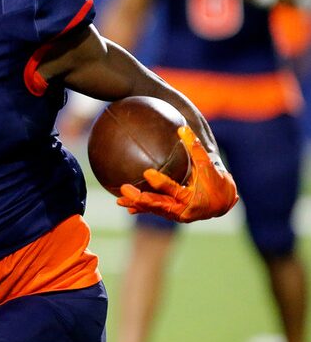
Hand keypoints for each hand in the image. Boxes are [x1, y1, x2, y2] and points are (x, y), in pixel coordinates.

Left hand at [116, 126, 238, 222]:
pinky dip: (142, 209)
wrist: (222, 203)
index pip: (174, 190)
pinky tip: (127, 206)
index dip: (161, 182)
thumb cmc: (215, 181)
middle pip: (160, 204)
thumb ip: (195, 148)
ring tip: (119, 200)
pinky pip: (154, 211)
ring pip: (154, 209)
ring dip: (137, 204)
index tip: (147, 173)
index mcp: (193, 198)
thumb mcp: (207, 165)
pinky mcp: (171, 213)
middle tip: (124, 189)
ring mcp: (176, 214)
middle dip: (141, 198)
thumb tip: (182, 128)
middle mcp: (183, 210)